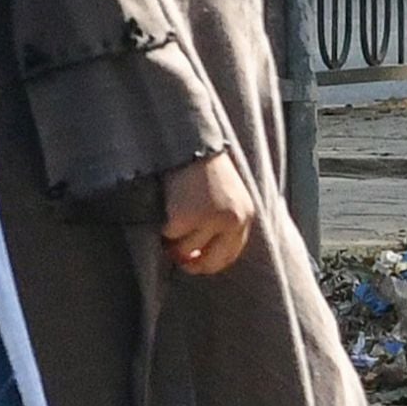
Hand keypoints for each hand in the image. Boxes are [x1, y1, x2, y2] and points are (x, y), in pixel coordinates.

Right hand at [162, 147, 257, 276]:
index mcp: (244, 215)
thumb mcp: (223, 194)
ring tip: (167, 218)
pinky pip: (168, 235)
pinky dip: (161, 225)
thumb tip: (194, 255)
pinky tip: (163, 207)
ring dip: (172, 240)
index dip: (208, 264)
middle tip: (173, 255)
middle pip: (210, 261)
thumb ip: (220, 221)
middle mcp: (232, 220)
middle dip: (190, 263)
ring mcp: (209, 220)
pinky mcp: (186, 217)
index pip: (229, 255)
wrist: (186, 141)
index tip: (191, 262)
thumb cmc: (200, 166)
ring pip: (185, 250)